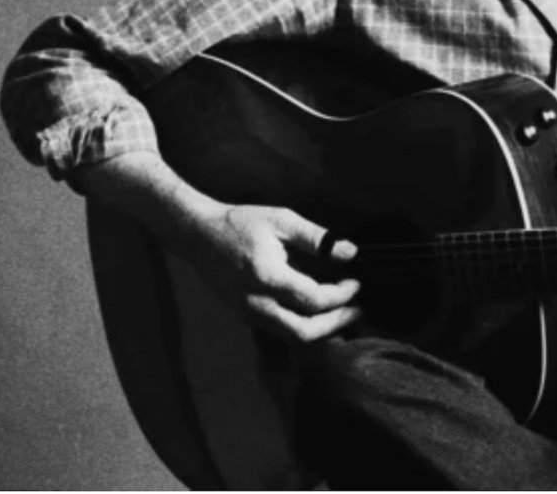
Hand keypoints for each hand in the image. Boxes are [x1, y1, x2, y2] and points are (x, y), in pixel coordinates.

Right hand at [185, 204, 362, 342]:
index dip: (342, 295)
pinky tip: (319, 313)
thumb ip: (317, 238)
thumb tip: (349, 252)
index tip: (357, 283)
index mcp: (267, 276)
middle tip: (358, 309)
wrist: (198, 235)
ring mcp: (248, 313)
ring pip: (291, 337)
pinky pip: (280, 330)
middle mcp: (256, 302)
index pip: (314, 299)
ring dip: (322, 330)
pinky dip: (304, 326)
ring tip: (344, 313)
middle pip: (304, 331)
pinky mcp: (245, 316)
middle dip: (336, 324)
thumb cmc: (240, 223)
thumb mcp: (281, 220)